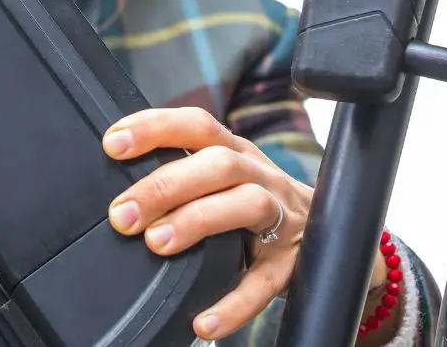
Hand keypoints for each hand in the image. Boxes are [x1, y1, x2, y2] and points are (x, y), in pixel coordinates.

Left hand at [101, 107, 313, 340]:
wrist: (333, 237)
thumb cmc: (256, 202)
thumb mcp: (225, 179)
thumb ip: (183, 175)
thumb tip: (120, 191)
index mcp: (236, 152)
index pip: (197, 126)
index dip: (156, 128)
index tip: (113, 143)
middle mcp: (260, 176)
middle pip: (217, 165)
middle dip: (165, 185)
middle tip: (122, 213)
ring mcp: (283, 219)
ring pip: (246, 206)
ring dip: (197, 221)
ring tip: (156, 244)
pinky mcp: (292, 265)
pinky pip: (264, 283)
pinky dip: (234, 304)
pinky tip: (204, 322)